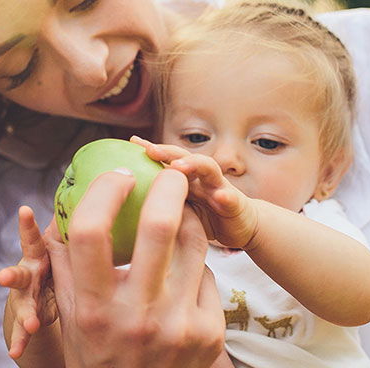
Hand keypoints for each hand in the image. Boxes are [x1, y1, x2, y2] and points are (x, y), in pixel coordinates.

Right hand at [0, 206, 56, 359]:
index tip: (24, 211)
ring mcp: (24, 297)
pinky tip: (15, 352)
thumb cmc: (52, 261)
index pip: (33, 238)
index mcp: (38, 253)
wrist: (37, 293)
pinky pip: (23, 331)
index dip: (27, 225)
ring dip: (25, 314)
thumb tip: (90, 188)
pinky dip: (20, 340)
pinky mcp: (26, 317)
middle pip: (19, 274)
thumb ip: (64, 225)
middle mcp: (27, 273)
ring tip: (31, 324)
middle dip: (11, 275)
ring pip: (22, 305)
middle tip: (3, 278)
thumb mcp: (58, 244)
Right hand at [45, 168, 224, 367]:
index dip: (105, 191)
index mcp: (93, 308)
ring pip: (193, 243)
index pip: (91, 231)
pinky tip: (183, 271)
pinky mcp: (209, 333)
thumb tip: (57, 208)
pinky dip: (194, 265)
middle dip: (169, 185)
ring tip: (181, 209)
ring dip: (188, 218)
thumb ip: (63, 263)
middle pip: (158, 225)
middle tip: (171, 172)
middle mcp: (136, 316)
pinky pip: (206, 275)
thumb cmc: (98, 353)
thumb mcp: (72, 315)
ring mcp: (178, 325)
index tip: (118, 174)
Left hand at [132, 136, 258, 248]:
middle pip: (185, 157)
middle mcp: (202, 177)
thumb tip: (127, 204)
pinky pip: (232, 199)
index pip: (167, 159)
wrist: (241, 226)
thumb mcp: (179, 210)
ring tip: (179, 166)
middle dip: (168, 151)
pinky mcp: (236, 204)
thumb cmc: (206, 217)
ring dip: (194, 165)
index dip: (152, 150)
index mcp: (186, 178)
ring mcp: (220, 187)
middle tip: (150, 150)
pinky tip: (221, 196)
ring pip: (209, 169)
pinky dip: (226, 196)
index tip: (132, 142)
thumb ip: (160, 202)